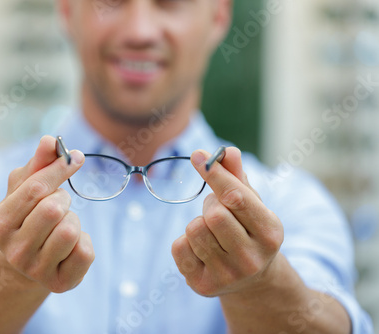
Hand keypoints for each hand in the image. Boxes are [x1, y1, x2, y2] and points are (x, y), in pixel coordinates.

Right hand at [0, 136, 94, 292]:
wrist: (27, 262)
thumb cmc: (28, 216)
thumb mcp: (25, 188)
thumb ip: (38, 163)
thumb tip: (50, 140)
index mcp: (0, 223)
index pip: (35, 188)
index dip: (60, 168)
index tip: (76, 156)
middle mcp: (14, 251)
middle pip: (54, 208)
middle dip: (63, 198)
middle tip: (58, 204)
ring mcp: (36, 270)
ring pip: (71, 230)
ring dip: (73, 220)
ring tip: (61, 225)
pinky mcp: (61, 283)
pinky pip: (86, 251)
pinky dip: (84, 241)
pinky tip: (70, 245)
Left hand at [171, 147, 283, 296]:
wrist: (252, 280)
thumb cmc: (248, 229)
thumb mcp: (251, 203)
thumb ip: (238, 176)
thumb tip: (227, 152)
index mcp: (270, 233)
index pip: (236, 197)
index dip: (215, 173)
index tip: (197, 155)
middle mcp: (251, 258)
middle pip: (214, 214)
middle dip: (210, 204)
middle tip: (217, 209)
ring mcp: (227, 275)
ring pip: (194, 229)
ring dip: (197, 222)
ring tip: (211, 230)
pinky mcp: (203, 285)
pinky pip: (179, 247)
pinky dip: (185, 240)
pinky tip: (201, 248)